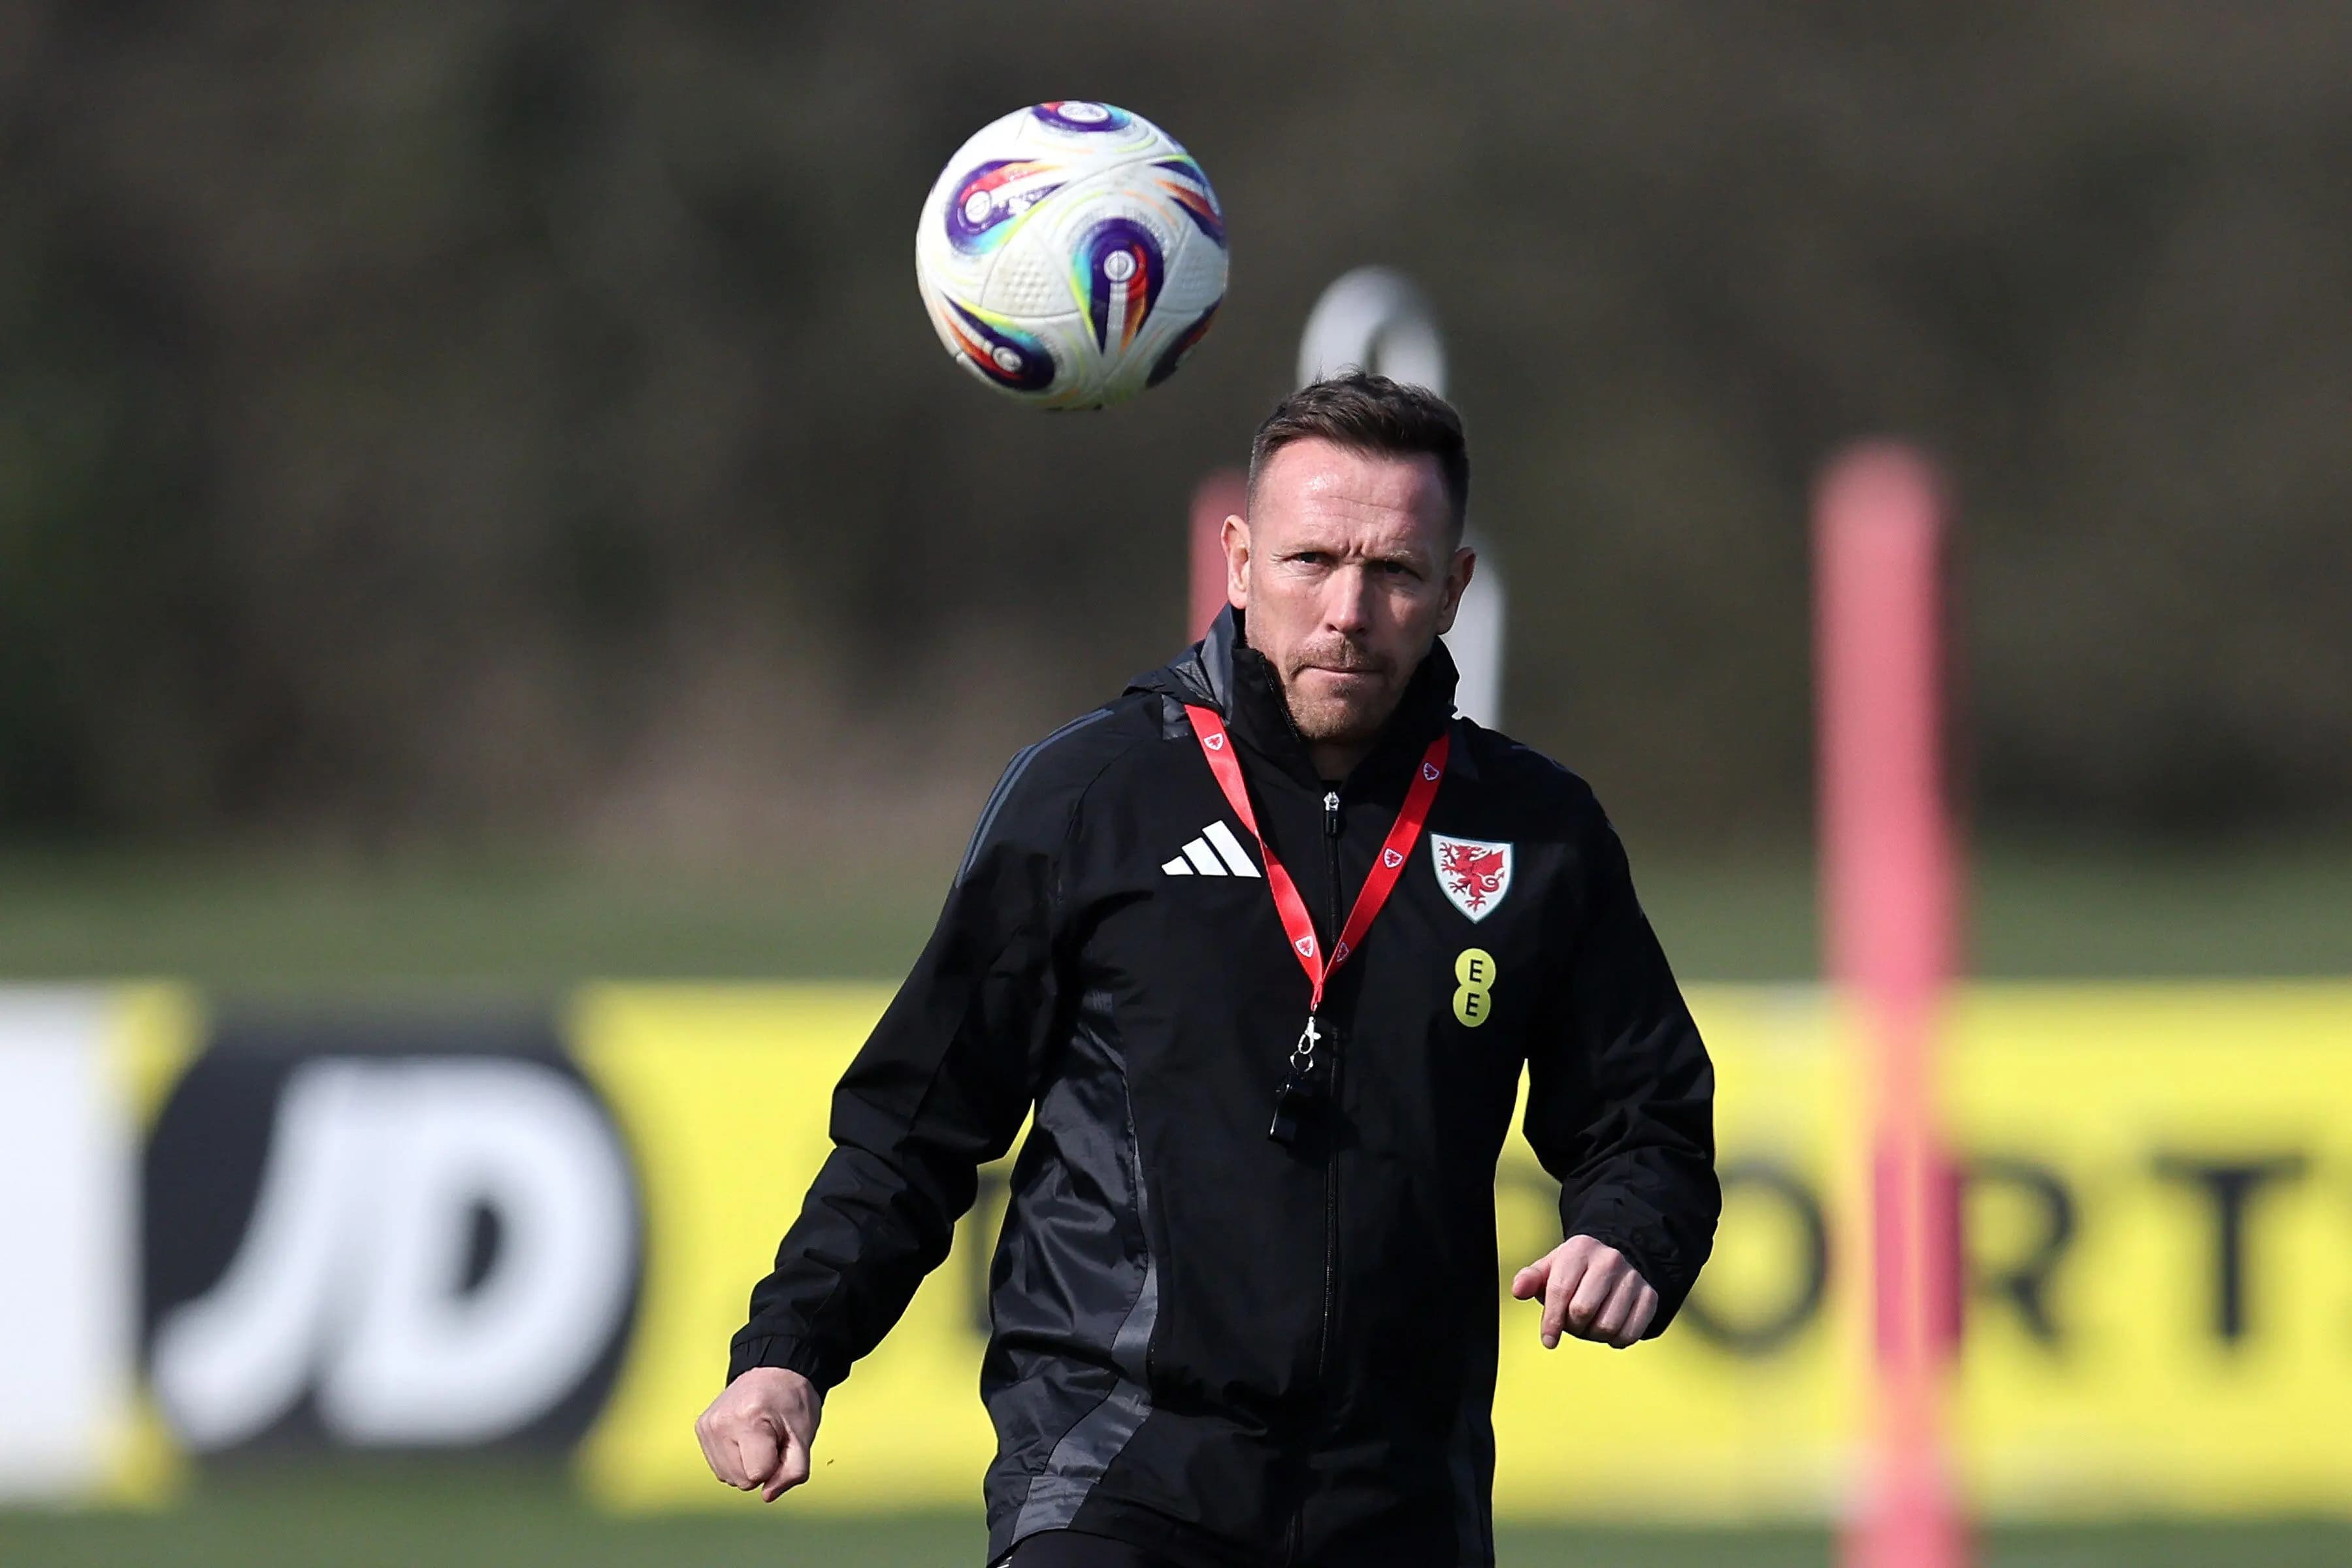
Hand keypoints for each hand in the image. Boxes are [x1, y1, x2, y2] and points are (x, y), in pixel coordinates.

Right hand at [696, 1366, 822, 1500]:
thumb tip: (767, 1495)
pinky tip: (744, 1437)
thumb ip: (793, 1472)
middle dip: (762, 1466)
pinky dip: (735, 1459)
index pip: (759, 1474)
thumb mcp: (804, 1436)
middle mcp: (721, 1422)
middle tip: (771, 1437)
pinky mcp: (701, 1429)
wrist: (774, 1370)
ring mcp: (707, 1426)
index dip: (776, 1465)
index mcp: (749, 1419)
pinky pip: (720, 1469)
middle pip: (743, 1481)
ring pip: (729, 1478)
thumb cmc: (792, 1401)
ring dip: (747, 1465)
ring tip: (758, 1436)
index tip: (781, 1442)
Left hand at [1511, 1235, 1657, 1349]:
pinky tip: (1610, 1329)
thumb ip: (1531, 1279)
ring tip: (1591, 1323)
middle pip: (1583, 1311)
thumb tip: (1518, 1289)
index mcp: (1579, 1249)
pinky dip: (1617, 1340)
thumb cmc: (1575, 1270)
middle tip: (1573, 1322)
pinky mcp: (1650, 1295)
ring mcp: (1632, 1277)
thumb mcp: (1550, 1268)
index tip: (1548, 1340)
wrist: (1615, 1260)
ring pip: (1607, 1327)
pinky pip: (1631, 1333)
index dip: (1551, 1321)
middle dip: (1573, 1326)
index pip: (1560, 1291)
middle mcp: (1609, 1260)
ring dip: (1594, 1335)